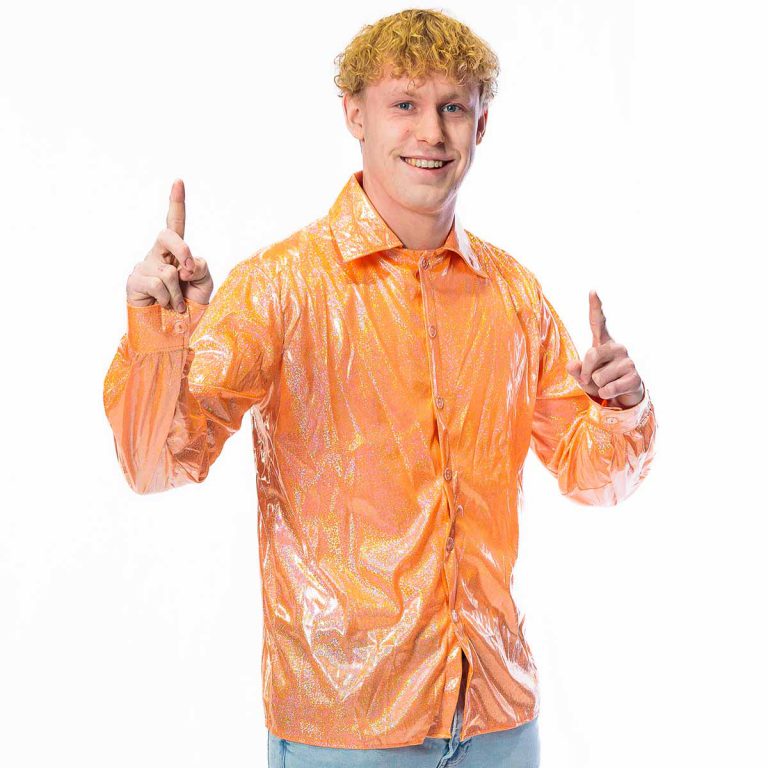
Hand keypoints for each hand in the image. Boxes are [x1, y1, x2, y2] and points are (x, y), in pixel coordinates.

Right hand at [126, 179, 213, 311]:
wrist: (173, 334)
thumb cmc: (189, 307)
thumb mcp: (204, 285)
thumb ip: (200, 268)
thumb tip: (182, 265)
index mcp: (177, 252)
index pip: (175, 223)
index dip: (176, 203)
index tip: (179, 181)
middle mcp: (158, 255)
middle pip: (168, 234)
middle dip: (182, 249)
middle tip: (188, 272)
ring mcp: (144, 266)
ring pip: (168, 271)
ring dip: (178, 292)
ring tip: (176, 304)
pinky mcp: (134, 281)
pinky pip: (158, 284)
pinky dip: (168, 299)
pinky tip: (165, 306)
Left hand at [565, 290, 644, 408]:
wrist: (623, 395)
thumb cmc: (599, 380)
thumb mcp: (583, 376)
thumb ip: (575, 370)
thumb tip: (571, 366)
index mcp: (602, 342)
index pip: (597, 322)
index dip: (595, 307)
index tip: (592, 291)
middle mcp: (617, 346)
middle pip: (591, 355)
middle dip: (585, 372)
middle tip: (590, 379)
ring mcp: (628, 360)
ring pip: (598, 376)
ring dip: (598, 385)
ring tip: (607, 383)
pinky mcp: (634, 376)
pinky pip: (608, 388)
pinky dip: (606, 393)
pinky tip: (614, 390)